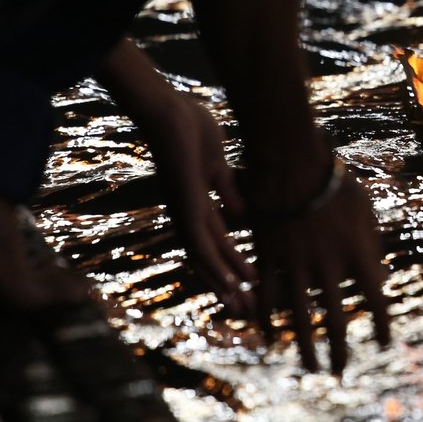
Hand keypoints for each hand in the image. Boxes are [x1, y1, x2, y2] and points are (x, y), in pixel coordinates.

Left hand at [138, 95, 257, 316]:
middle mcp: (188, 215)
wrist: (169, 112)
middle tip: (248, 309)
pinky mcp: (185, 207)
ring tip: (243, 307)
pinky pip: (201, 244)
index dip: (234, 265)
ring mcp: (185, 213)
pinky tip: (232, 283)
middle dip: (230, 285)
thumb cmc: (190, 129)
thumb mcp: (218, 166)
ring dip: (225, 284)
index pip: (218, 243)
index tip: (253, 283)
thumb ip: (228, 189)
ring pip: (205, 259)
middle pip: (210, 259)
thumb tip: (242, 212)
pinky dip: (217, 266)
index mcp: (197, 205)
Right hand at [245, 165, 391, 374]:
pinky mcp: (270, 259)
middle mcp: (329, 267)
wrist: (291, 160)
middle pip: (337, 321)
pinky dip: (269, 321)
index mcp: (359, 253)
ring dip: (306, 348)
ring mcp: (297, 265)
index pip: (377, 300)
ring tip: (310, 368)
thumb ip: (372, 247)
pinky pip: (268, 298)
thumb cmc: (334, 181)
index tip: (383, 344)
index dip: (381, 326)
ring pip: (301, 319)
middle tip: (340, 372)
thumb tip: (380, 280)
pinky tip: (272, 339)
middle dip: (340, 351)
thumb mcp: (365, 211)